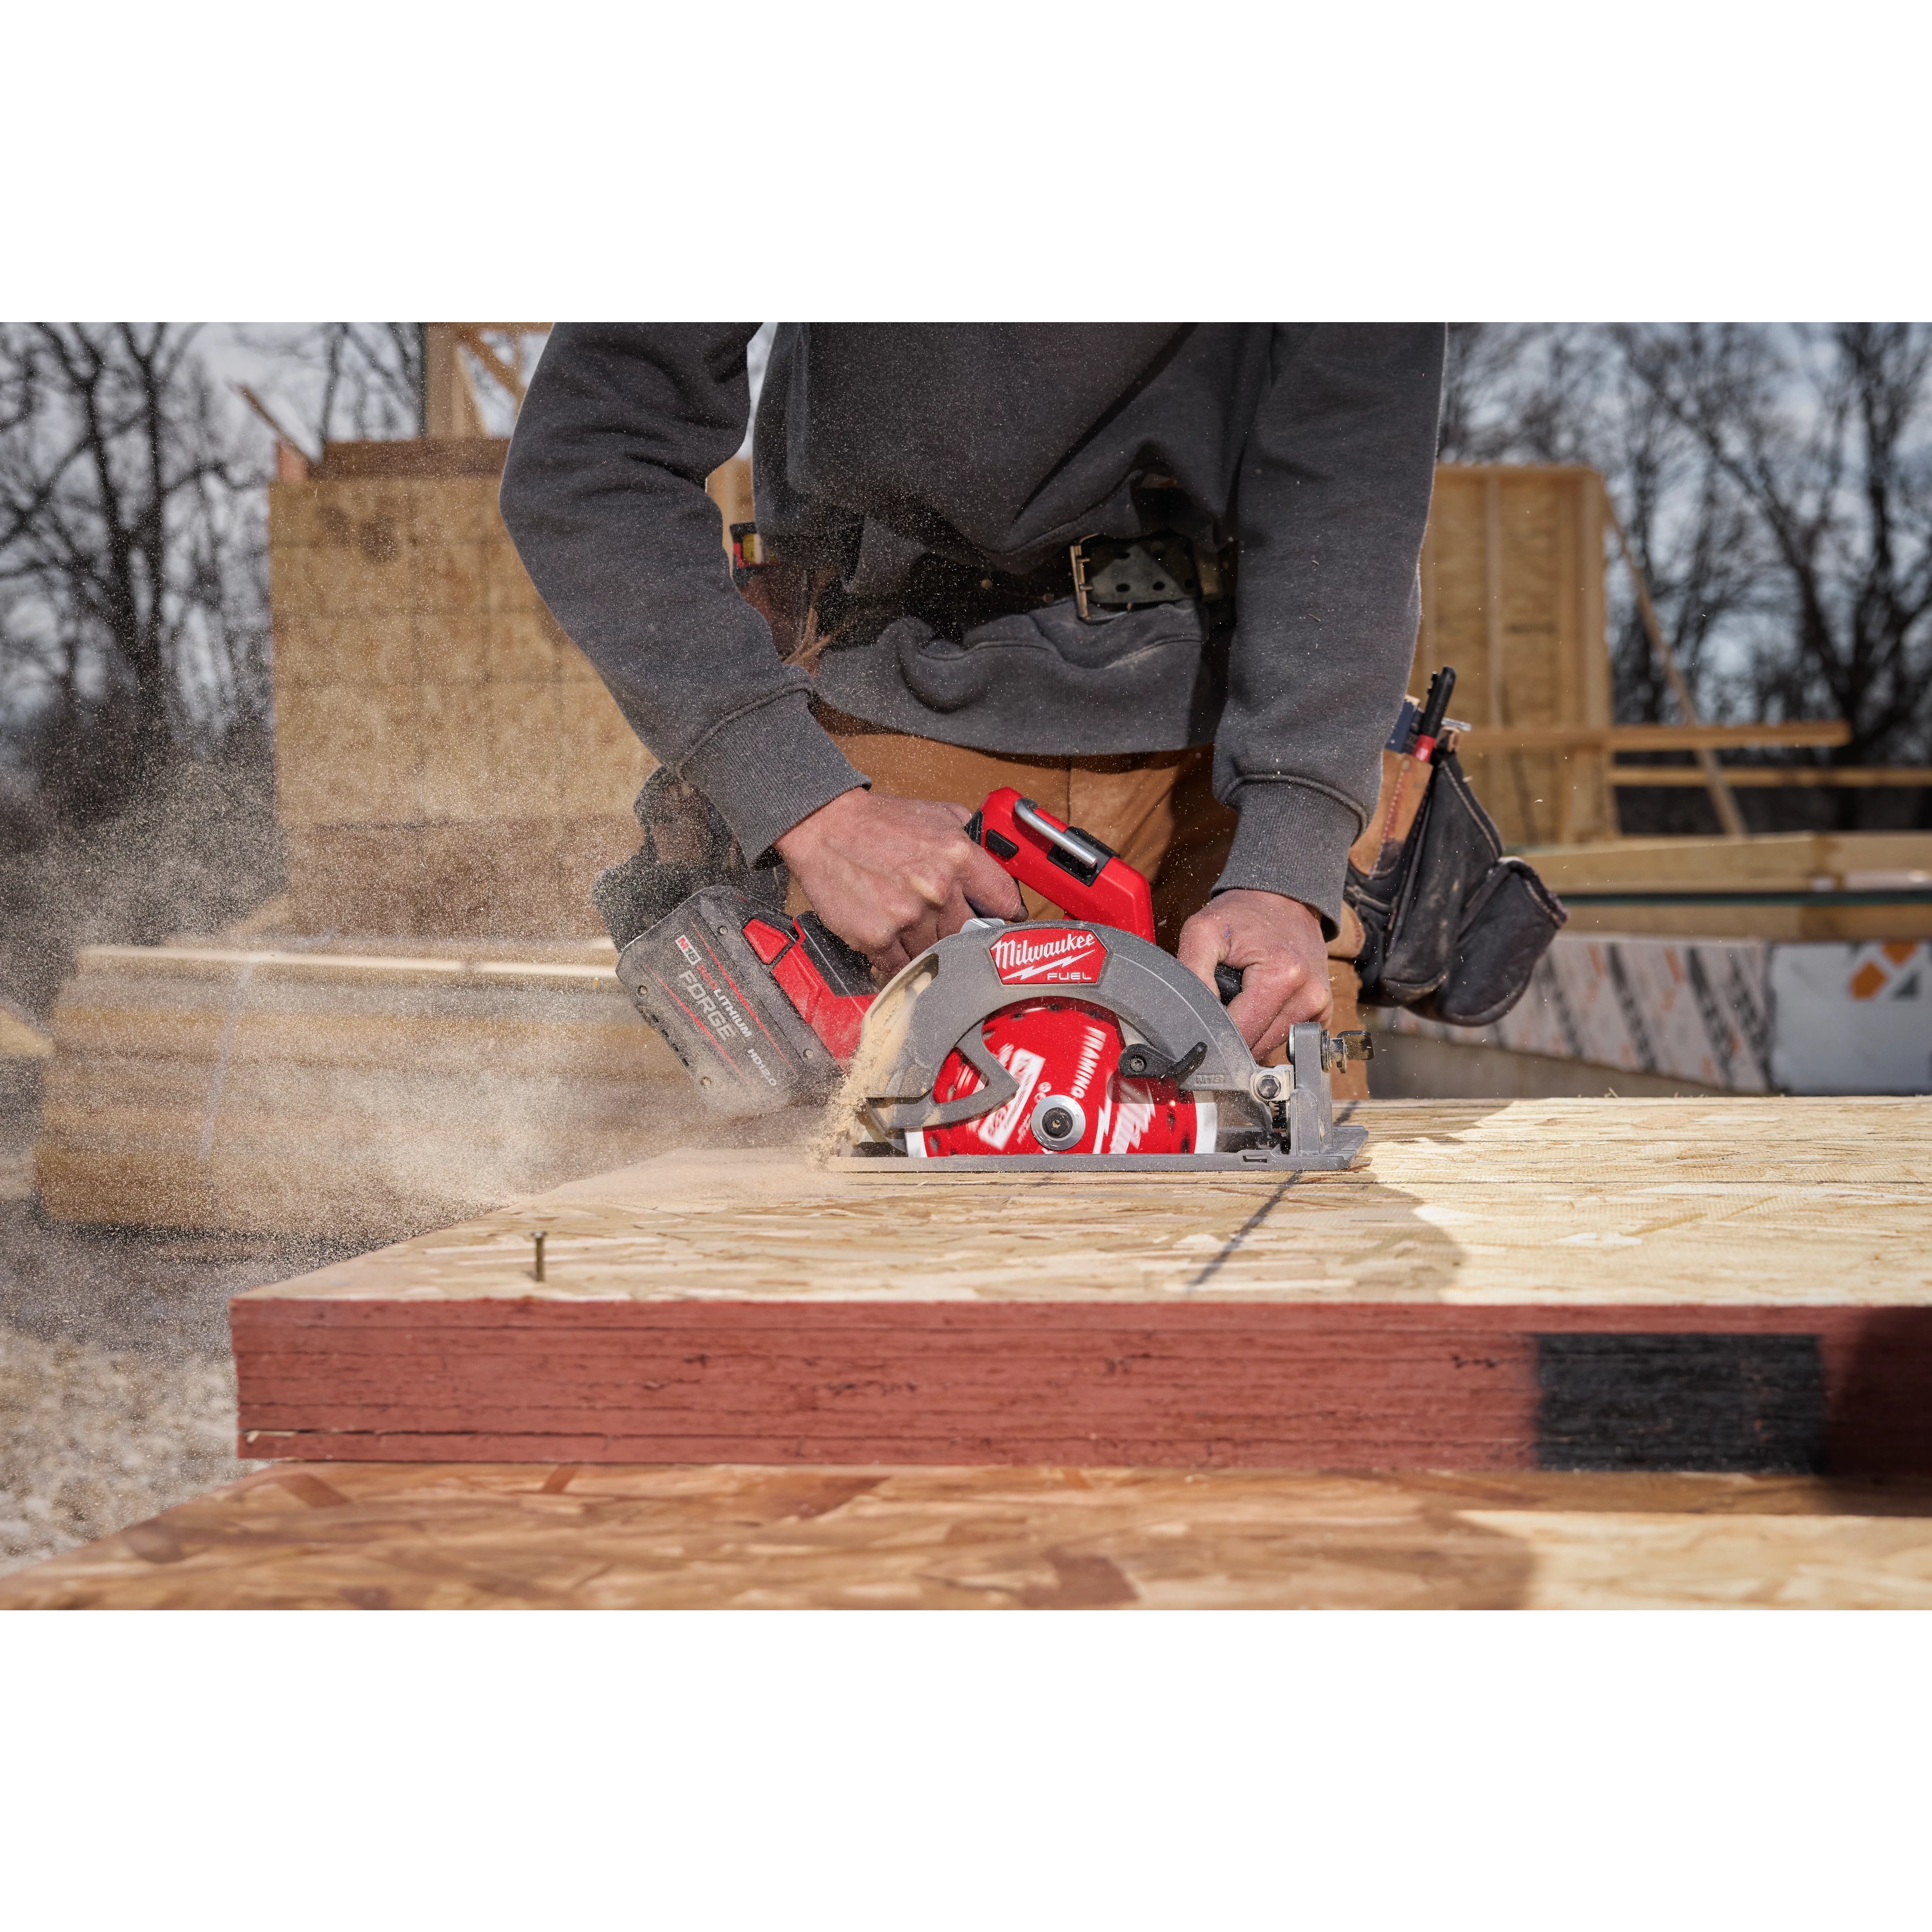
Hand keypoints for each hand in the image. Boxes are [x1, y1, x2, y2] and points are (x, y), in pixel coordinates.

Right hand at [776, 789, 1026, 976]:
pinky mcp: (877, 937)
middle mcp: (937, 888)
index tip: (1002, 923)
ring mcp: (907, 916)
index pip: (1004, 902)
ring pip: (937, 953)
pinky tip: (895, 944)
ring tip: (913, 929)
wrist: (824, 826)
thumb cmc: (879, 822)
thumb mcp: (940, 815)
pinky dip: (901, 961)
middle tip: (948, 928)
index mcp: (958, 856)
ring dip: (929, 948)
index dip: (1005, 916)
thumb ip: (974, 843)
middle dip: (960, 933)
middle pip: (969, 934)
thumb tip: (999, 872)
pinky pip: (902, 965)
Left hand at [1177, 889, 1331, 1056]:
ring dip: (1250, 1029)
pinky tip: (1260, 1002)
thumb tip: (1187, 1017)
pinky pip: (1287, 1036)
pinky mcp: (1321, 1010)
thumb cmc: (1243, 913)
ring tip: (1241, 997)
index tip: (1199, 1024)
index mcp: (1282, 977)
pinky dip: (1268, 1026)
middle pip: (1257, 1046)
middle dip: (1232, 1033)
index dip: (1214, 1035)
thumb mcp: (1202, 932)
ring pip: (1271, 1045)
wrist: (1283, 897)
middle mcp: (1308, 996)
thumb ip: (1191, 975)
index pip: (1240, 1035)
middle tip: (1219, 1003)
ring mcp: (1319, 1006)